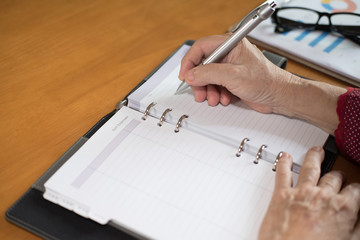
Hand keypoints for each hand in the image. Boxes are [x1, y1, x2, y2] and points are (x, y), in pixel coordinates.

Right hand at [178, 35, 292, 112]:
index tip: (185, 75)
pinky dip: (216, 93)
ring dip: (208, 90)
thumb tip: (190, 74)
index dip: (190, 61)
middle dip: (199, 80)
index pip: (201, 47)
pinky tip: (224, 98)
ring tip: (214, 98)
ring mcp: (229, 67)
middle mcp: (228, 54)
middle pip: (202, 64)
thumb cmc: (265, 81)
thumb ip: (208, 73)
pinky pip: (215, 85)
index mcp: (230, 44)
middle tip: (199, 92)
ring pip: (207, 77)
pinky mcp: (231, 79)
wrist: (278, 96)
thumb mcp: (233, 76)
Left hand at [258, 147, 359, 239]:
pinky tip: (285, 157)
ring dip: (314, 157)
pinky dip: (283, 163)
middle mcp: (322, 196)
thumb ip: (356, 228)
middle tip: (337, 175)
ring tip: (316, 151)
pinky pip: (282, 173)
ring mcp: (301, 192)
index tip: (355, 189)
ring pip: (310, 168)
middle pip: (333, 178)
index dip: (356, 189)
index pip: (355, 191)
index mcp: (342, 208)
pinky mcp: (281, 194)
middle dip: (337, 175)